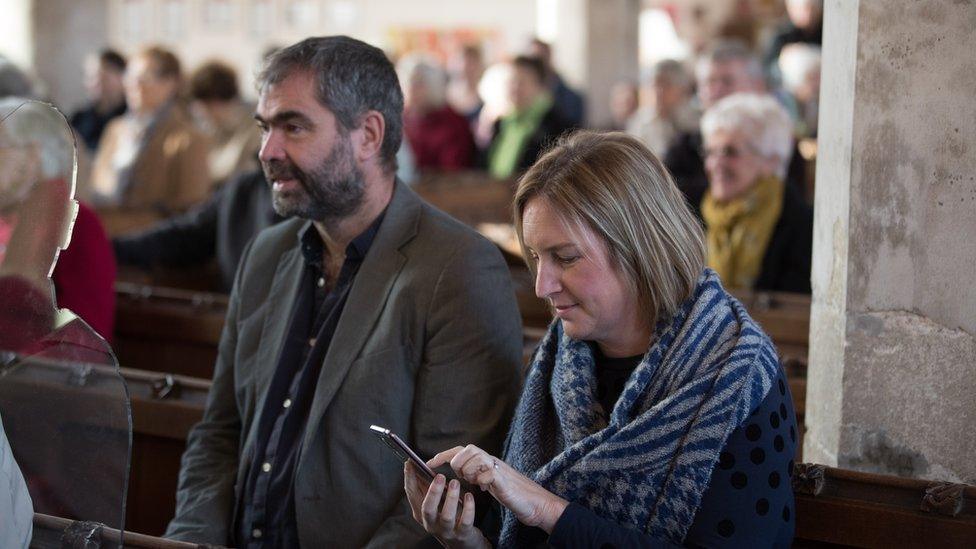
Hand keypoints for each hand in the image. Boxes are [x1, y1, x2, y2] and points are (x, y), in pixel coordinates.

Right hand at [403, 461, 489, 548]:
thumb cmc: (446, 516)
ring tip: (455, 483)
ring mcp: (446, 531)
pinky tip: (469, 496)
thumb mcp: (434, 504)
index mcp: (421, 514)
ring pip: (446, 516)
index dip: (409, 479)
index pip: (411, 496)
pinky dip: (468, 508)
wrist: (462, 541)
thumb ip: (427, 489)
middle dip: (432, 492)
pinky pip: (465, 522)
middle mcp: (431, 524)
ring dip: (450, 498)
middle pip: (427, 509)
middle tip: (439, 476)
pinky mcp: (462, 534)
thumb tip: (421, 468)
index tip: (410, 463)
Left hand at [431, 445, 568, 532]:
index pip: (461, 450)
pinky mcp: (504, 481)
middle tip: (463, 478)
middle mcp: (491, 461)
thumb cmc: (513, 493)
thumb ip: (477, 474)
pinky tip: (483, 487)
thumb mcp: (489, 482)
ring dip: (469, 470)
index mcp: (486, 462)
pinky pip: (489, 473)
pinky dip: (482, 479)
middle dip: (458, 463)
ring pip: (476, 457)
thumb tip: (461, 473)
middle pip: (468, 449)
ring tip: (474, 482)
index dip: (444, 455)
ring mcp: (498, 469)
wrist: (536, 502)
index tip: (429, 463)